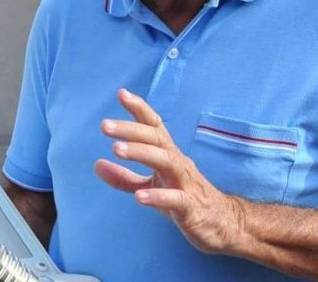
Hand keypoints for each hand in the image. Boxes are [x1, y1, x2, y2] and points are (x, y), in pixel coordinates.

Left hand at [94, 88, 243, 253]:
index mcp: (168, 154)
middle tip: (104, 125)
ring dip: (141, 153)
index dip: (139, 109)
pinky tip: (139, 197)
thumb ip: (124, 177)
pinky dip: (158, 196)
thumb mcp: (151, 185)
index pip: (154, 125)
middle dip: (131, 129)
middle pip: (156, 138)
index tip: (122, 93)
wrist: (222, 223)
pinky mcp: (191, 207)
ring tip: (116, 150)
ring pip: (165, 161)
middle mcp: (177, 162)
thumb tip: (95, 164)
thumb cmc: (184, 197)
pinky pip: (175, 199)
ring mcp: (186, 182)